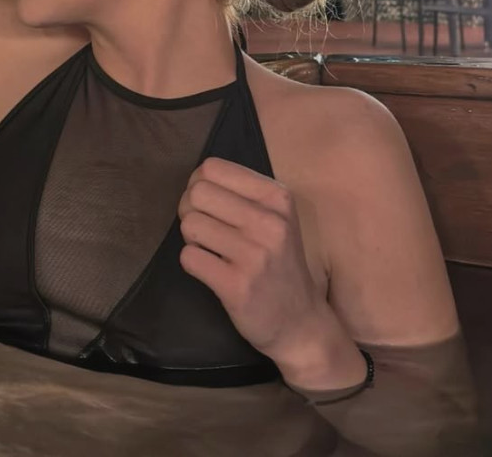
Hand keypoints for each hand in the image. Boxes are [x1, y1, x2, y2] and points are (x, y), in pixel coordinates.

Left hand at [177, 156, 327, 360]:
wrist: (301, 323)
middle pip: (196, 193)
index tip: (209, 204)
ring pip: (190, 224)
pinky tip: (212, 270)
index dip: (198, 183)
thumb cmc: (280, 263)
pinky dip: (193, 262)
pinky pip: (189, 258)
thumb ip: (241, 192)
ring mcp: (254, 256)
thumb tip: (195, 178)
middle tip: (204, 228)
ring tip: (211, 250)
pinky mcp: (237, 286)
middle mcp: (269, 222)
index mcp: (277, 197)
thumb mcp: (276, 217)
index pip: (212, 167)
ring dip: (192, 238)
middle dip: (189, 209)